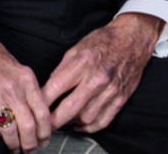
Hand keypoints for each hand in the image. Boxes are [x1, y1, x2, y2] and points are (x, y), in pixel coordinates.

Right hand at [0, 21, 53, 150]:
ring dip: (13, 144)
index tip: (44, 140)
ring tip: (14, 148)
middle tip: (30, 150)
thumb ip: (29, 89)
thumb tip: (39, 113)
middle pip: (28, 126)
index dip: (45, 132)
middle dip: (30, 144)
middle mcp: (13, 88)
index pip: (43, 113)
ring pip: (10, 131)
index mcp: (26, 79)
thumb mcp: (18, 68)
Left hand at [41, 11, 159, 132]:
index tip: (34, 106)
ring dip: (71, 124)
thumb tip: (48, 87)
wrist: (133, 39)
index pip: (56, 87)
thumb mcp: (77, 47)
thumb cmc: (104, 41)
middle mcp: (97, 79)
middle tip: (44, 124)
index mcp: (83, 62)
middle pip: (70, 108)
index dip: (42, 101)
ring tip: (62, 122)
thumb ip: (62, 69)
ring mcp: (111, 91)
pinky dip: (89, 127)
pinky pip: (103, 121)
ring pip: (86, 118)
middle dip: (53, 120)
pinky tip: (80, 124)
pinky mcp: (121, 99)